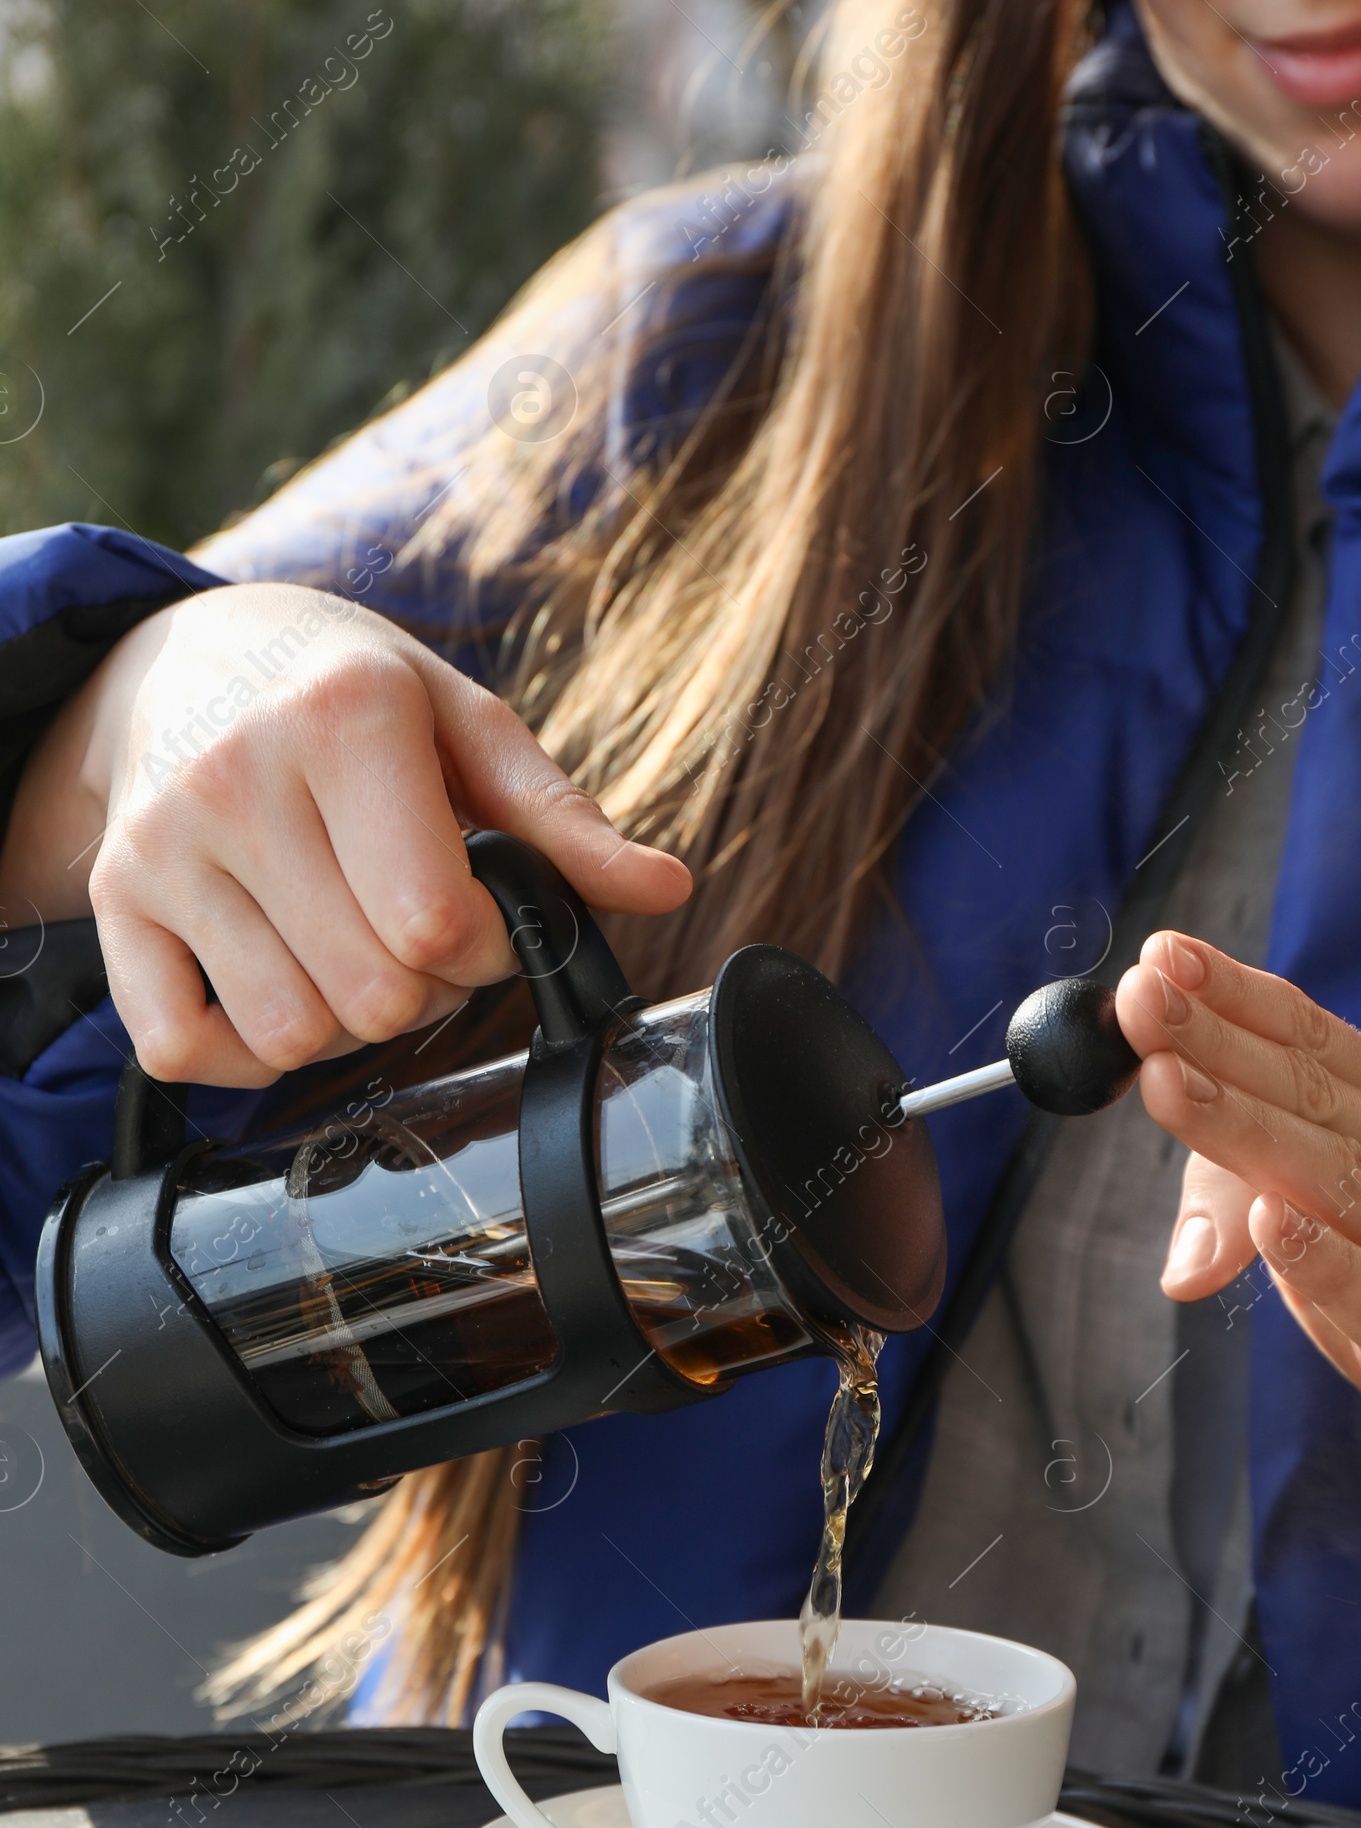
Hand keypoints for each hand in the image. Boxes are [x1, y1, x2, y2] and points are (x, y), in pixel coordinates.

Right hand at [0, 583, 690, 1085]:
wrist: (189, 657)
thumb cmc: (348, 694)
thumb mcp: (464, 723)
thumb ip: (562, 819)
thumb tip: (665, 888)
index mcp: (344, 717)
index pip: (437, 924)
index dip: (485, 950)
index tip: (480, 913)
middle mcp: (238, 777)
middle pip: (373, 994)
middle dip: (425, 990)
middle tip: (416, 932)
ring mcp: (164, 846)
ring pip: (290, 1034)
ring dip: (344, 1024)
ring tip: (349, 948)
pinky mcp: (114, 901)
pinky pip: (182, 1048)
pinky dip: (243, 1056)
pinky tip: (277, 989)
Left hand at [1117, 931, 1360, 1603]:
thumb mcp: (1313, 1224)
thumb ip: (1231, 1203)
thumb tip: (1169, 1257)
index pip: (1313, 1040)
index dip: (1235, 996)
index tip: (1158, 957)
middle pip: (1315, 1095)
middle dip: (1221, 1041)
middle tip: (1143, 1000)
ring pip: (1341, 1177)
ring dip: (1247, 1124)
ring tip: (1167, 1081)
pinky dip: (1327, 1258)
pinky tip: (1274, 1219)